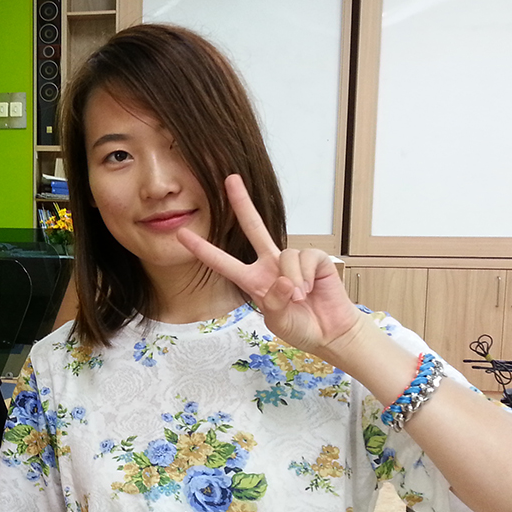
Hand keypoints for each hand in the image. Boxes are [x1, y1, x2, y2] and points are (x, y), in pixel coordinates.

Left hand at [177, 174, 362, 356]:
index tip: (181, 235)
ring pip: (287, 253)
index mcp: (253, 281)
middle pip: (253, 227)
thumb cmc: (300, 327)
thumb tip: (285, 281)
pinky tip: (310, 289)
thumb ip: (275, 303)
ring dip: (293, 280)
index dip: (203, 249)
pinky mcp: (315, 259)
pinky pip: (306, 257)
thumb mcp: (279, 321)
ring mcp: (292, 261)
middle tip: (230, 179)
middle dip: (242, 202)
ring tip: (300, 298)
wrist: (330, 332)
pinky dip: (307, 275)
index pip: (223, 262)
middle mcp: (270, 265)